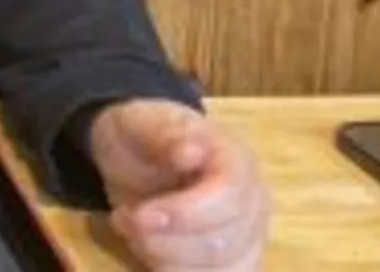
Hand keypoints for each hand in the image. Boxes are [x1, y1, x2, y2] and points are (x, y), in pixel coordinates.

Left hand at [89, 98, 269, 270]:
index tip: (140, 216)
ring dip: (164, 260)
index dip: (185, 214)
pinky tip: (149, 253)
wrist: (137, 153)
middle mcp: (254, 206)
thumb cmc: (143, 134)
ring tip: (134, 231)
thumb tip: (191, 152)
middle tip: (124, 218)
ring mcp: (247, 240)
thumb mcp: (143, 123)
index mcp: (238, 162)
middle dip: (163, 240)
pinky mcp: (232, 265)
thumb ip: (166, 135)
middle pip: (222, 244)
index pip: (230, 198)